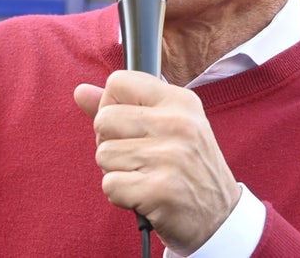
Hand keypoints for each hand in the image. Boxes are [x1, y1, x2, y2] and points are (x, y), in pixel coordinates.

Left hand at [73, 70, 240, 254]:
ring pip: (102, 154)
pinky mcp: (159, 190)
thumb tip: (79, 91)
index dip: (112, 105)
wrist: (219, 217)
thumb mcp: (165, 126)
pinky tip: (144, 196)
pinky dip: (120, 195)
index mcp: (180, 101)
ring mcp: (169, 157)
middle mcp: (177, 124)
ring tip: (144, 177)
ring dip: (116, 171)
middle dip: (110, 143)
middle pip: (103, 119)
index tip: (130, 126)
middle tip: (138, 159)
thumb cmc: (186, 167)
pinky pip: (109, 184)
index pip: (117, 82)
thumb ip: (121, 107)